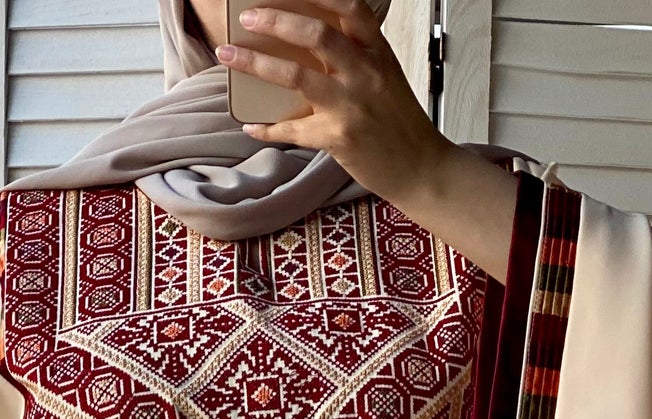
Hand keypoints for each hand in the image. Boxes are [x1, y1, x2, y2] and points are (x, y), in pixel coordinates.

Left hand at [216, 2, 442, 207]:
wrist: (421, 169)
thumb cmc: (401, 124)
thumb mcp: (386, 77)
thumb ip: (357, 57)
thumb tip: (312, 44)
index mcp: (378, 53)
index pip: (351, 8)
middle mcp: (365, 74)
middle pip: (316, 34)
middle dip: (275, 21)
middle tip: (248, 17)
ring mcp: (351, 106)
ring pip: (296, 75)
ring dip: (256, 63)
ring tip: (230, 55)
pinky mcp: (338, 138)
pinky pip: (293, 129)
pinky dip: (267, 128)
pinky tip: (251, 125)